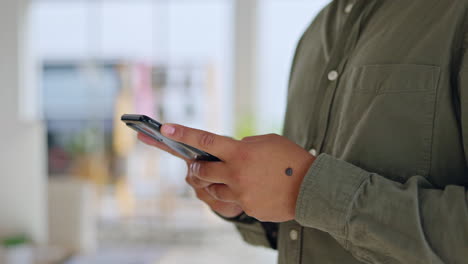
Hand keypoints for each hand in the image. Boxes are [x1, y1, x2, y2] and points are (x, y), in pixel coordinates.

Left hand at [157, 124, 315, 221]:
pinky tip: (254, 189)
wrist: (311, 188)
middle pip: (200, 171)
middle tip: (197, 166)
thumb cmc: (291, 159)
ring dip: (215, 183)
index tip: (165, 128)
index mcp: (241, 152)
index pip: (205, 140)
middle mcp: (236, 173)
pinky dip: (237, 195)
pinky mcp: (247, 208)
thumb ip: (243, 145)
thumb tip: (229, 151)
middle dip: (196, 168)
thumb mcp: (267, 142)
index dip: (183, 133)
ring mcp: (241, 193)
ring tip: (232, 178)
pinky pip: (232, 201)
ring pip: (213, 190)